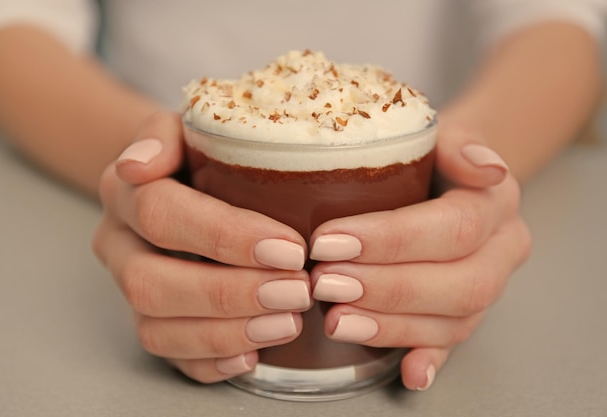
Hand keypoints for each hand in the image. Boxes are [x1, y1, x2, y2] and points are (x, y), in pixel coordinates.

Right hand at [92, 111, 311, 382]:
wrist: (181, 176)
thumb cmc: (197, 151)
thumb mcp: (186, 124)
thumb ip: (162, 134)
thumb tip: (139, 164)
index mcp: (124, 191)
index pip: (162, 214)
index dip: (226, 236)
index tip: (290, 247)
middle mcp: (119, 245)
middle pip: (152, 283)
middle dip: (229, 293)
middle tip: (296, 291)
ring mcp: (132, 289)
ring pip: (157, 329)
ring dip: (227, 332)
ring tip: (288, 322)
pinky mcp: (152, 321)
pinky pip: (168, 357)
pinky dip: (212, 362)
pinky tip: (254, 354)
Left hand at [309, 119, 531, 390]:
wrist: (446, 172)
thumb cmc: (430, 152)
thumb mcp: (440, 132)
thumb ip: (459, 144)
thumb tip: (487, 169)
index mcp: (496, 203)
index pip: (454, 227)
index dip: (391, 239)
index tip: (328, 241)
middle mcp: (501, 251)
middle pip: (458, 283)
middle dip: (386, 288)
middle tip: (323, 283)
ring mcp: (487, 287)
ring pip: (453, 321)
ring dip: (391, 326)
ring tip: (335, 320)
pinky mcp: (465, 313)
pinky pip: (453, 344)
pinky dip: (428, 359)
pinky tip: (406, 373)